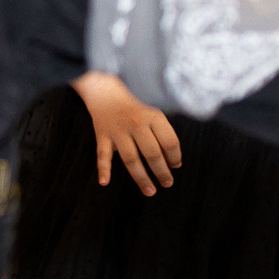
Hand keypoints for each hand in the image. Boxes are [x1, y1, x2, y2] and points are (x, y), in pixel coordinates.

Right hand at [76, 71, 181, 193]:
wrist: (105, 88)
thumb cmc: (134, 101)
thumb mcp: (154, 109)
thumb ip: (164, 131)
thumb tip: (175, 159)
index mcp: (153, 117)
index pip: (169, 142)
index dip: (175, 157)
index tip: (176, 166)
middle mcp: (136, 125)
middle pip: (152, 153)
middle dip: (162, 172)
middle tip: (167, 183)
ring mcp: (118, 131)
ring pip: (131, 159)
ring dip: (141, 178)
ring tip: (150, 191)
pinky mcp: (102, 135)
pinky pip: (102, 155)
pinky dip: (103, 169)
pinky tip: (105, 182)